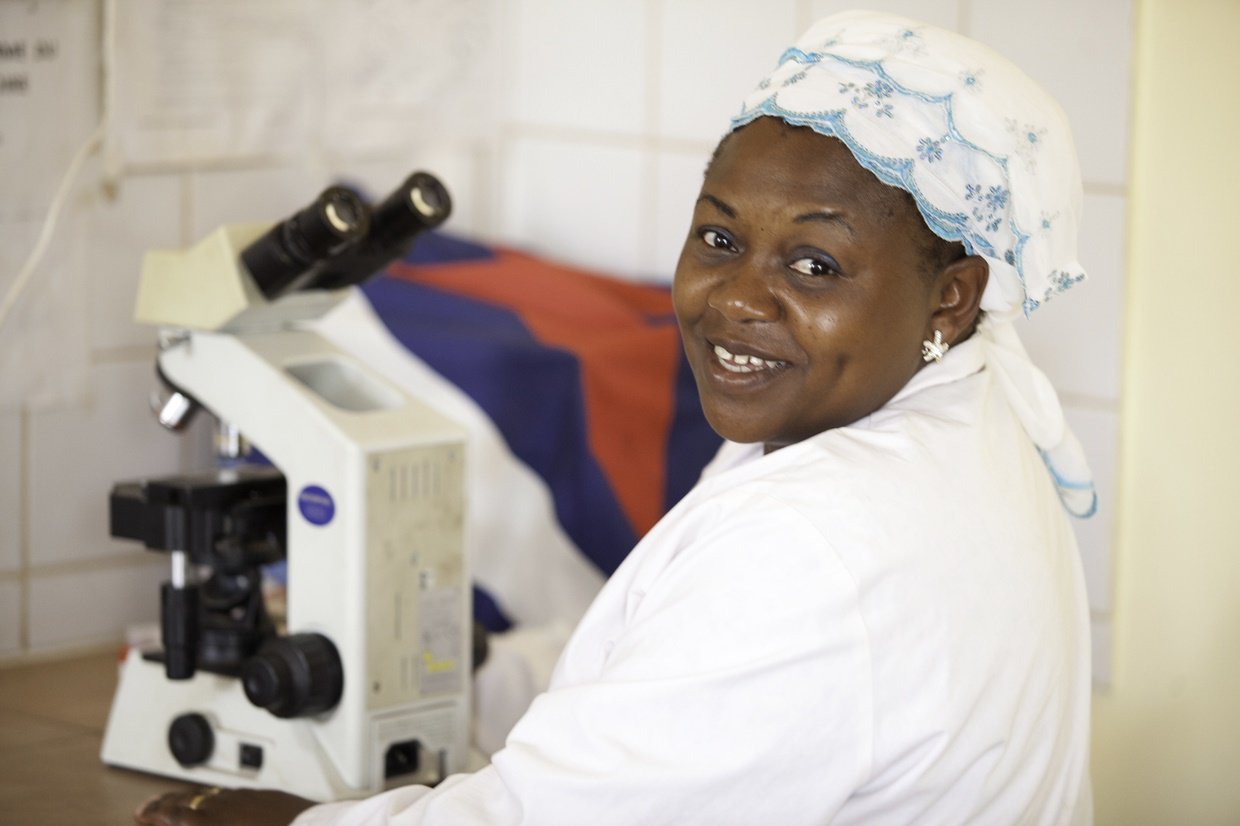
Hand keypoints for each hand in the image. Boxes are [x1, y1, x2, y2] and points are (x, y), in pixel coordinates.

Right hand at [134, 786, 315, 825]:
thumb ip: (198, 822)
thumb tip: (184, 819)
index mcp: (208, 822)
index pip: (174, 815)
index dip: (156, 815)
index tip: (143, 815)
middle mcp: (223, 807)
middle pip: (186, 800)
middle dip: (164, 803)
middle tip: (148, 807)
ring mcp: (243, 798)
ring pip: (207, 794)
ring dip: (187, 798)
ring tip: (175, 802)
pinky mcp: (263, 796)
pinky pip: (230, 792)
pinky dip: (214, 796)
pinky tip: (215, 799)